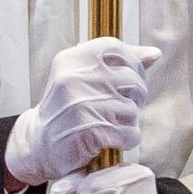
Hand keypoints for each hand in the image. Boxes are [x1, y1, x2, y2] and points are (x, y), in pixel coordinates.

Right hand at [5, 37, 159, 187]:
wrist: (38, 144)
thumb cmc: (67, 108)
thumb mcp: (82, 78)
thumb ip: (117, 64)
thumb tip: (154, 53)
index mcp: (71, 60)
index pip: (117, 49)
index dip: (133, 64)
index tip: (130, 80)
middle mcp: (73, 78)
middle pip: (131, 80)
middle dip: (135, 96)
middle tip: (122, 108)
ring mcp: (81, 105)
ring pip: (132, 109)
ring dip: (129, 121)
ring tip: (113, 125)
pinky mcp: (90, 132)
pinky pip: (129, 133)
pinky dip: (127, 139)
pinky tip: (114, 140)